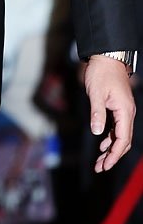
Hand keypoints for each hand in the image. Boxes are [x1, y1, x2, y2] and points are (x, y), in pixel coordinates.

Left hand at [84, 55, 135, 172]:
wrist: (107, 56)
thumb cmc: (101, 72)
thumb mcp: (96, 93)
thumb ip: (97, 114)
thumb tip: (98, 133)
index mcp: (124, 111)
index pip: (122, 139)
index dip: (114, 155)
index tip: (105, 165)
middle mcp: (128, 112)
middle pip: (123, 141)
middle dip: (112, 156)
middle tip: (100, 167)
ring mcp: (124, 110)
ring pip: (121, 135)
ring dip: (111, 148)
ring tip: (99, 160)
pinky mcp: (119, 106)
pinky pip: (118, 127)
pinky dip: (111, 137)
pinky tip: (102, 144)